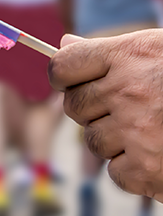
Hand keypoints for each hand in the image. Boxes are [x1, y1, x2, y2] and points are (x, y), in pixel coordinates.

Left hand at [49, 30, 162, 199]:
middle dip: (92, 110)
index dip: (64, 77)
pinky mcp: (148, 167)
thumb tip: (63, 42)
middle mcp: (129, 90)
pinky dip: (134, 170)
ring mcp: (138, 130)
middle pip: (75, 106)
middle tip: (126, 109)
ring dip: (115, 140)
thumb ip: (110, 52)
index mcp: (130, 55)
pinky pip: (116, 173)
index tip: (73, 82)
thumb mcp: (155, 51)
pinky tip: (159, 154)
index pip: (63, 66)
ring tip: (152, 130)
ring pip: (94, 142)